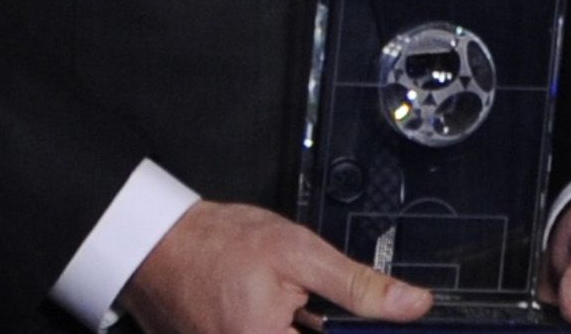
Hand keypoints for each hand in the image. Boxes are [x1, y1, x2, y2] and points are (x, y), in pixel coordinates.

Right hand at [117, 202, 428, 333]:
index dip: (361, 331)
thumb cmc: (219, 244)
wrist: (157, 245)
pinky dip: (285, 327)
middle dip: (326, 323)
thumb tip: (413, 305)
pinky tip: (285, 312)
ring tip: (294, 302)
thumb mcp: (301, 255)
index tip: (374, 319)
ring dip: (306, 324)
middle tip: (312, 301)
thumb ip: (359, 286)